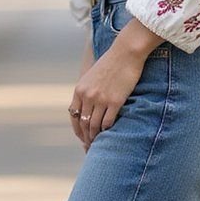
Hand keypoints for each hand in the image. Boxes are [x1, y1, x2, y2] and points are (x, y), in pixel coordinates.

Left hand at [68, 18, 161, 149]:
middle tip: (90, 147)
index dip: (77, 130)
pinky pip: (108, 122)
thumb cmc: (111, 63)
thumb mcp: (92, 76)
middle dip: (86, 138)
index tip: (82, 138)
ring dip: (96, 138)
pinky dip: (107, 131)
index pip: (74, 116)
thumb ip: (87, 91)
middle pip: (83, 124)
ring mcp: (100, 99)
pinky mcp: (115, 102)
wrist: (125, 53)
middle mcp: (87, 96)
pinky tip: (110, 135)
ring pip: (94, 126)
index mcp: (80, 90)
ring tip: (100, 145)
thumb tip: (88, 106)